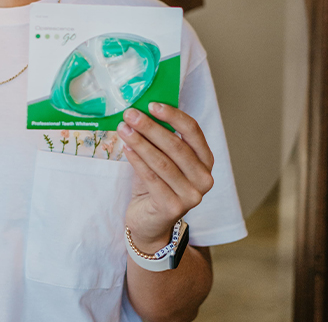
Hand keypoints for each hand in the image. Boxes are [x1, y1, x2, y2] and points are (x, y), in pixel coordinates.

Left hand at [117, 103, 213, 252]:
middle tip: (130, 114)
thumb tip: (141, 109)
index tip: (152, 104)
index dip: (174, 116)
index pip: (193, 132)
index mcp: (205, 160)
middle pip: (176, 146)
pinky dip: (137, 161)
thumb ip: (159, 138)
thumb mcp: (162, 158)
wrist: (150, 222)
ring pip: (162, 162)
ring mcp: (191, 195)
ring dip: (140, 142)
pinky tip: (126, 148)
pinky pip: (152, 178)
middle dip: (150, 127)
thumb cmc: (156, 183)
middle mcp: (204, 178)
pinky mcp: (173, 207)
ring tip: (123, 128)